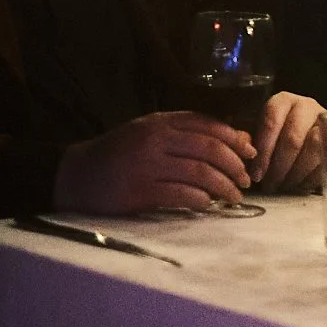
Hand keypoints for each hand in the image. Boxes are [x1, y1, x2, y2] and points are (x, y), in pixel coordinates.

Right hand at [54, 112, 253, 214]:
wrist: (76, 175)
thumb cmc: (118, 153)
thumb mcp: (148, 131)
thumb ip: (185, 131)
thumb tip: (234, 138)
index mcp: (159, 122)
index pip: (207, 125)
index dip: (234, 138)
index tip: (250, 152)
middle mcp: (155, 140)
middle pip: (209, 149)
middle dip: (234, 164)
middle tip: (246, 179)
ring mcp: (147, 166)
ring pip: (200, 173)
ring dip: (224, 186)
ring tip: (234, 196)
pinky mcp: (140, 192)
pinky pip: (181, 195)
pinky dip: (202, 200)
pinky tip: (209, 204)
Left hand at [250, 92, 326, 191]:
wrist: (306, 127)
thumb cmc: (275, 134)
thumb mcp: (256, 131)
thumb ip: (248, 141)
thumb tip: (246, 157)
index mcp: (282, 101)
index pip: (271, 123)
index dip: (263, 152)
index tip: (257, 176)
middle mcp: (307, 105)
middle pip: (294, 138)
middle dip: (281, 167)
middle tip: (272, 186)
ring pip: (317, 148)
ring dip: (300, 173)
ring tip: (288, 186)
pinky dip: (326, 170)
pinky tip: (311, 182)